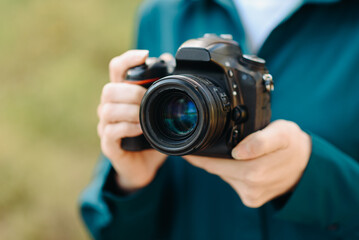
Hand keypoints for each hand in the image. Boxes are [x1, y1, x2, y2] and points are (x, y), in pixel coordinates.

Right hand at [98, 50, 166, 191]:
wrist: (143, 165)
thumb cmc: (150, 135)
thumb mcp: (159, 112)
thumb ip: (162, 93)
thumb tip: (176, 69)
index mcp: (122, 95)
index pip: (116, 69)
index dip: (128, 59)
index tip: (145, 55)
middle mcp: (109, 107)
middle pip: (109, 89)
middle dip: (131, 92)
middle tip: (147, 99)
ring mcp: (106, 126)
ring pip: (108, 110)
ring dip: (130, 111)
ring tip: (144, 117)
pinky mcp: (108, 144)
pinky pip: (111, 132)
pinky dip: (127, 128)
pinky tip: (140, 130)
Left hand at [184, 120, 311, 207]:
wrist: (306, 165)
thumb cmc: (292, 144)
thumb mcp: (282, 132)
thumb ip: (261, 140)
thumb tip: (238, 152)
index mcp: (255, 170)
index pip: (214, 162)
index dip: (198, 155)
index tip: (185, 148)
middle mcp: (251, 186)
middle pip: (215, 169)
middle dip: (208, 157)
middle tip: (201, 142)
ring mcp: (251, 195)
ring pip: (223, 175)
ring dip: (220, 163)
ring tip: (225, 149)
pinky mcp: (252, 199)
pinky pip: (232, 182)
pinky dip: (230, 171)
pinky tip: (237, 161)